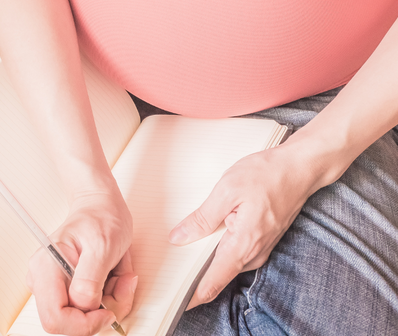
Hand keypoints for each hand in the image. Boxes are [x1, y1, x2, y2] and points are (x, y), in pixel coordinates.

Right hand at [27, 188, 136, 335]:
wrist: (101, 205)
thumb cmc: (101, 217)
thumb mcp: (102, 244)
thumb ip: (90, 279)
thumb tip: (84, 305)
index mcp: (47, 267)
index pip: (55, 319)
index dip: (84, 324)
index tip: (108, 312)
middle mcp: (45, 280)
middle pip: (71, 322)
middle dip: (102, 312)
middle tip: (122, 284)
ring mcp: (57, 285)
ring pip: (84, 317)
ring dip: (111, 300)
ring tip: (120, 272)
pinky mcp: (70, 287)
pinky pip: (91, 307)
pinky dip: (109, 296)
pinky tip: (114, 274)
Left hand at [169, 141, 324, 309]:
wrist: (299, 168)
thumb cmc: (266, 175)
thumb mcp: (227, 190)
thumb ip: (202, 218)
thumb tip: (178, 238)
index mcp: (244, 244)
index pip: (213, 282)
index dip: (192, 296)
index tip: (173, 300)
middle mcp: (254, 253)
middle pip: (218, 275)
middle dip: (194, 274)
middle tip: (168, 267)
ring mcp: (260, 248)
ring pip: (227, 263)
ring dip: (207, 260)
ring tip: (182, 249)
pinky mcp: (262, 240)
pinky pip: (236, 252)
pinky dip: (219, 249)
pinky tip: (207, 235)